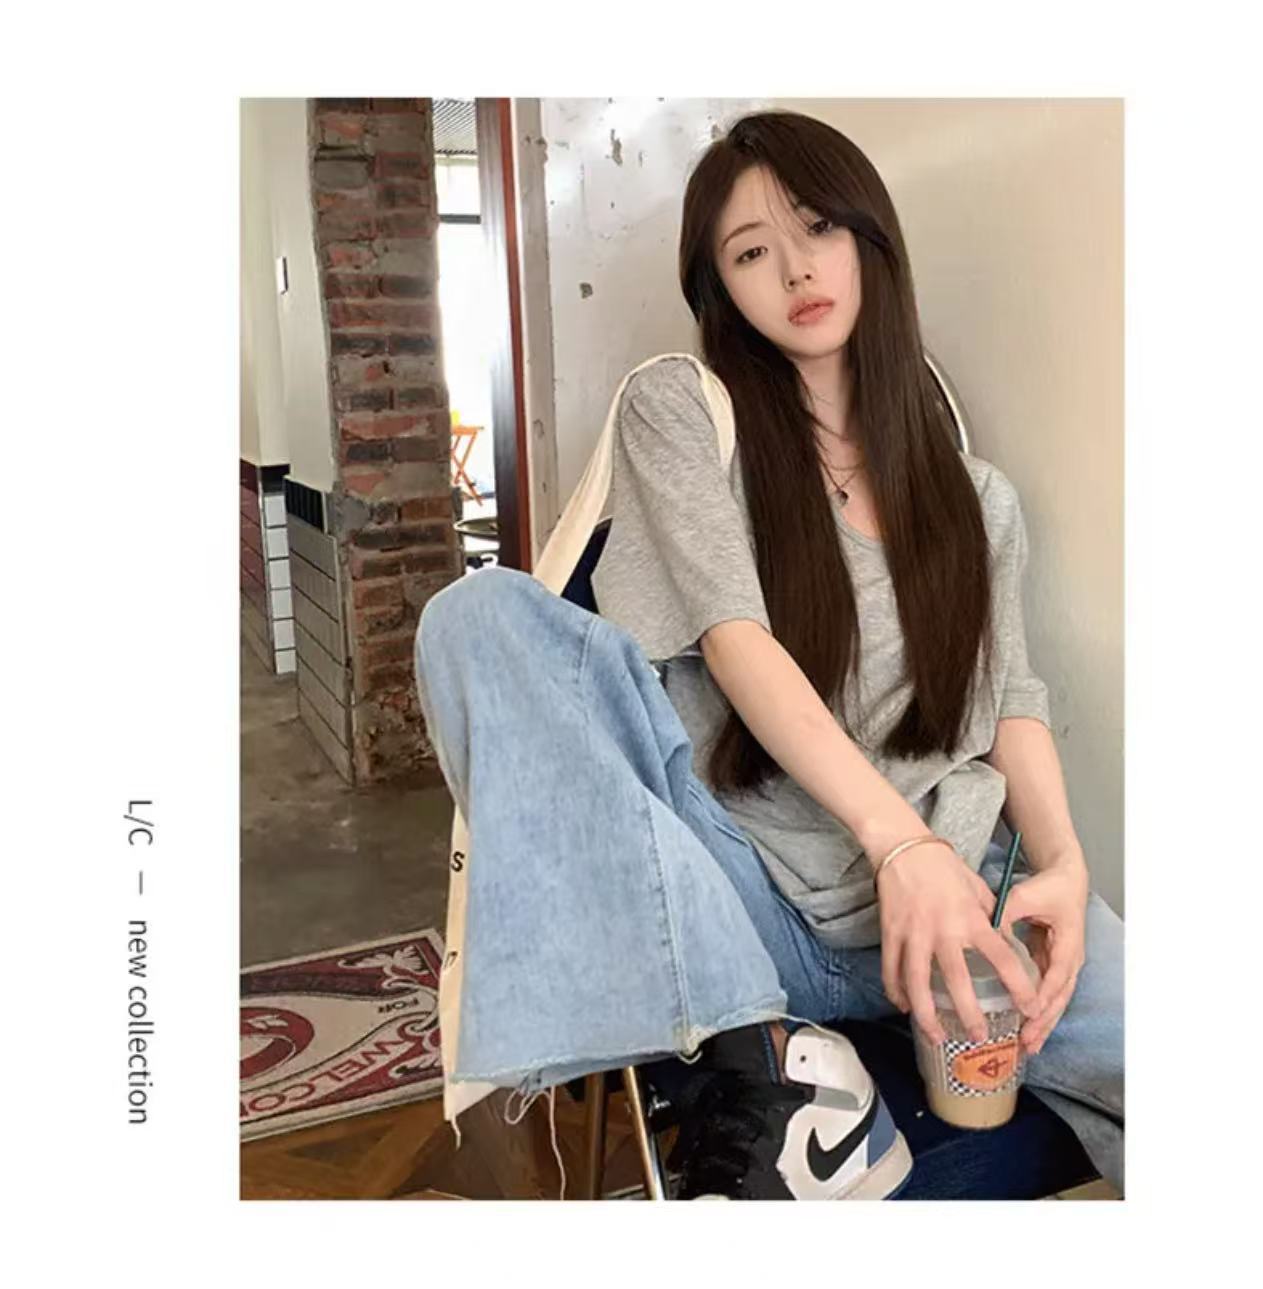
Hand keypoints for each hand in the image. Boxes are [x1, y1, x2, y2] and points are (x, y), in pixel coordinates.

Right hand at [876, 842, 1039, 1045]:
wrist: (903, 847)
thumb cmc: (943, 865)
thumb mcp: (977, 888)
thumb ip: (989, 917)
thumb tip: (1002, 942)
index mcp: (970, 918)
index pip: (1002, 958)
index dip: (1019, 986)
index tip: (1030, 1008)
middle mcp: (942, 930)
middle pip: (956, 981)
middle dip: (969, 1014)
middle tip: (979, 1036)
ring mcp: (913, 934)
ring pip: (917, 984)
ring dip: (927, 1015)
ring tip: (937, 1036)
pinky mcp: (890, 933)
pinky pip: (891, 970)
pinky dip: (897, 993)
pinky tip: (905, 1007)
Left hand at [997, 860, 1088, 1054]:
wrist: (1066, 879)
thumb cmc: (1048, 887)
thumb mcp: (1024, 896)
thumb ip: (1005, 913)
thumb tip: (983, 934)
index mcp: (1068, 944)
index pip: (1058, 976)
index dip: (1044, 997)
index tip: (1030, 1014)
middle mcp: (1071, 959)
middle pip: (1059, 998)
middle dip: (1044, 1023)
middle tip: (1026, 1044)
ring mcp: (1065, 964)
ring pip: (1056, 1001)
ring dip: (1043, 1024)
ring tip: (1027, 1047)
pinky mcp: (1054, 965)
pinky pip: (1048, 993)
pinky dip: (1039, 1012)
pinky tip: (1026, 1028)